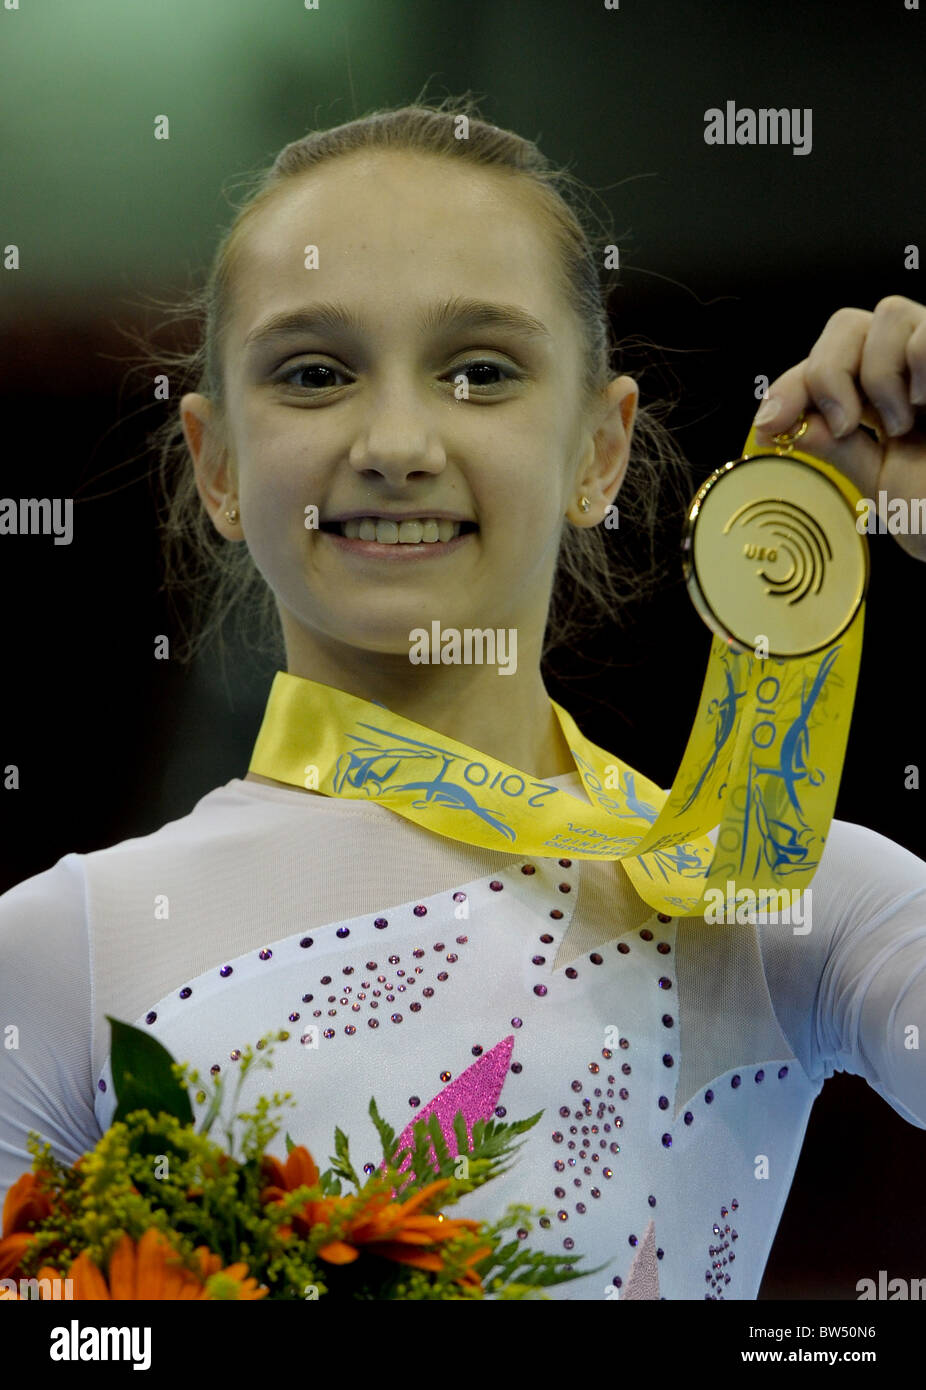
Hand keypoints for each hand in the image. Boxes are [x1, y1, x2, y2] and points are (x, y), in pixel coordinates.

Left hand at [752, 295, 925, 560]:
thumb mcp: (878, 482)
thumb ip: (836, 449)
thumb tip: (783, 422)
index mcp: (883, 397)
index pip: (823, 365)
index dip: (789, 387)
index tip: (768, 423)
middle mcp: (912, 368)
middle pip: (846, 325)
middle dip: (829, 374)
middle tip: (845, 425)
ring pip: (887, 314)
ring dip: (880, 376)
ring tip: (905, 423)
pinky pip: (925, 331)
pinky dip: (919, 364)